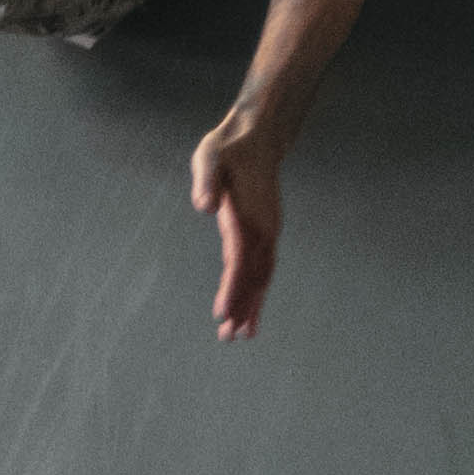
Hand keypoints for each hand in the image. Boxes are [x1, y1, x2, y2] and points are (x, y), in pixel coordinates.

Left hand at [189, 107, 284, 343]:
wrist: (257, 137)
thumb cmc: (228, 148)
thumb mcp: (209, 156)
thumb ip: (206, 181)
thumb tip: (203, 205)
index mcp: (248, 216)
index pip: (239, 260)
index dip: (232, 289)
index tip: (222, 314)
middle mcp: (264, 229)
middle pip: (255, 277)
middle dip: (243, 308)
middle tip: (228, 337)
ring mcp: (269, 231)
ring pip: (263, 277)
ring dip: (253, 305)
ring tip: (241, 334)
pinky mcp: (268, 231)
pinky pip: (266, 268)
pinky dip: (259, 291)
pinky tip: (252, 309)